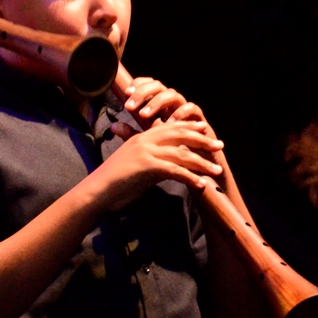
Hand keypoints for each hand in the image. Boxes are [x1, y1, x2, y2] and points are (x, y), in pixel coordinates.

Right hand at [91, 120, 224, 210]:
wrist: (99, 190)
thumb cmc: (116, 181)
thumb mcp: (136, 164)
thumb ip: (153, 160)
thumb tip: (172, 165)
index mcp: (141, 138)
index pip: (170, 127)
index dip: (189, 127)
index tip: (205, 129)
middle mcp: (144, 140)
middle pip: (179, 135)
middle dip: (202, 140)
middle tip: (219, 146)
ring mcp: (145, 152)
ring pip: (181, 153)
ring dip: (202, 163)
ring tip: (216, 170)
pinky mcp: (147, 166)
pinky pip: (175, 170)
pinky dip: (190, 177)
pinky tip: (201, 185)